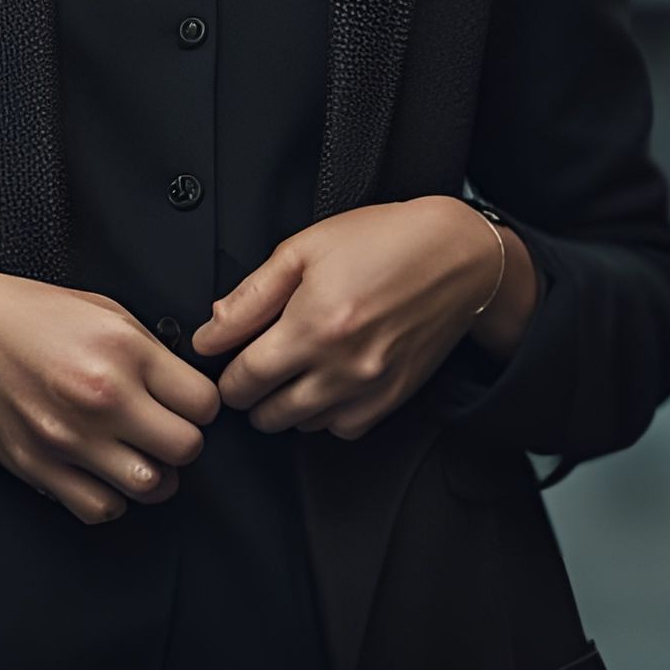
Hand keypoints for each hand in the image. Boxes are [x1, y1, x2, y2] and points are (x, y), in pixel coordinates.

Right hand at [0, 268, 220, 525]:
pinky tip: (106, 472)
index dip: (202, 404)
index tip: (188, 402)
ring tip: (141, 453)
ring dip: (154, 474)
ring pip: (151, 487)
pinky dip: (113, 498)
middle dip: (184, 440)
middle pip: (186, 449)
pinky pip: (102, 508)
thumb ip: (151, 352)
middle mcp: (102, 398)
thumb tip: (185, 387)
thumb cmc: (31, 313)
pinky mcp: (42, 468)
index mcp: (123, 351)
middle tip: (167, 428)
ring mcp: (71, 438)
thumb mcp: (106, 309)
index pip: (204, 404)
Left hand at [187, 196, 507, 440]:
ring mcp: (369, 388)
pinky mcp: (393, 399)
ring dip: (286, 404)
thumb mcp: (305, 247)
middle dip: (251, 392)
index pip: (244, 380)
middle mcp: (341, 366)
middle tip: (256, 360)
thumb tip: (212, 332)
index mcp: (313, 324)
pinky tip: (325, 379)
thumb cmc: (383, 240)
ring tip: (291, 366)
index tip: (224, 358)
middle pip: (267, 414)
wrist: (457, 255)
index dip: (225, 373)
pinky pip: (341, 429)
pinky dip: (325, 414)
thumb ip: (252, 294)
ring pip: (302, 426)